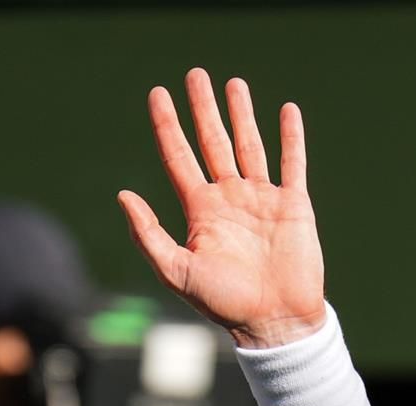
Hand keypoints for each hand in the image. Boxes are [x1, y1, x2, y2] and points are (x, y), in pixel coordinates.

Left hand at [117, 70, 326, 349]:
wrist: (272, 321)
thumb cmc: (222, 303)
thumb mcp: (176, 270)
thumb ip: (148, 234)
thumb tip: (122, 194)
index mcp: (200, 211)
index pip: (178, 157)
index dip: (167, 126)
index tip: (158, 95)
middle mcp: (229, 199)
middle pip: (213, 142)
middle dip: (203, 109)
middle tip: (195, 75)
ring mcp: (261, 199)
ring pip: (249, 145)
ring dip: (242, 114)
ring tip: (233, 84)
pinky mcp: (293, 205)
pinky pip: (292, 163)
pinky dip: (291, 137)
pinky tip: (286, 111)